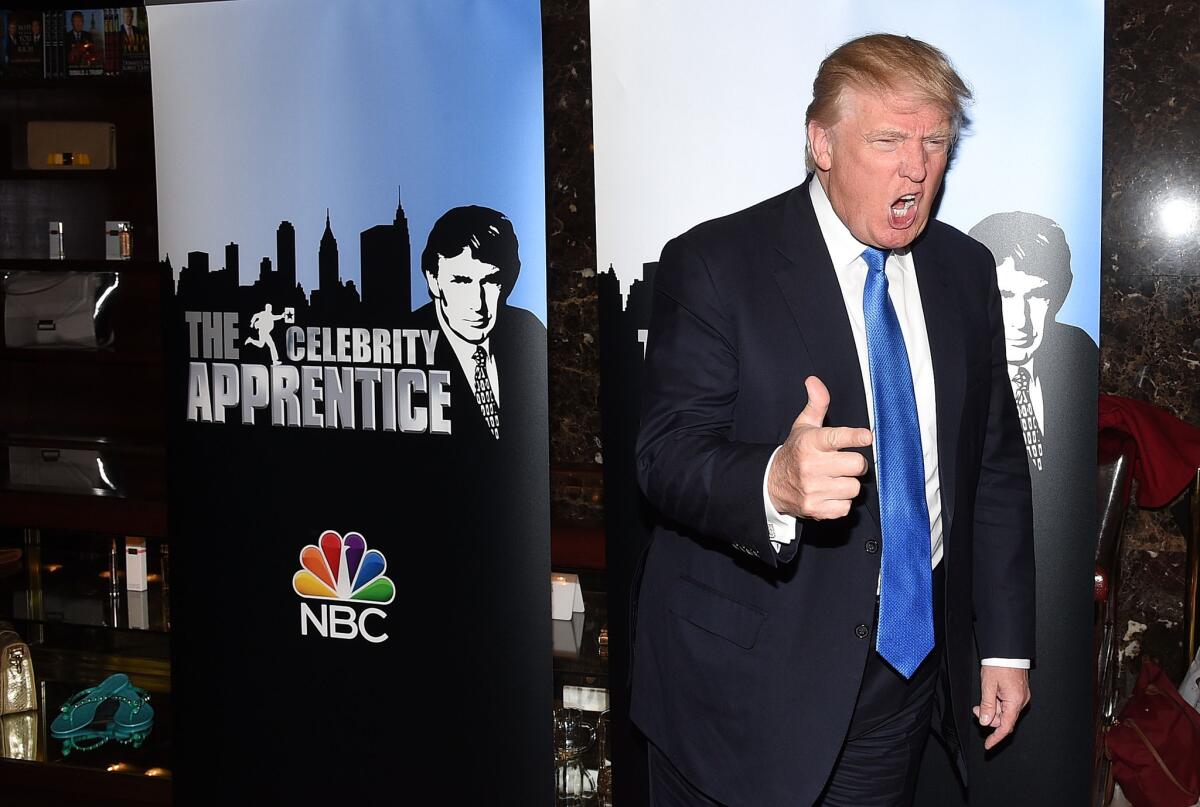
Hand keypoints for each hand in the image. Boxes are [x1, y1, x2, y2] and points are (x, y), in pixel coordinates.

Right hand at [767, 376, 872, 519]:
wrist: (770, 483)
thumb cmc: (795, 452)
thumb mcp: (803, 426)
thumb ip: (816, 404)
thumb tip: (814, 381)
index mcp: (810, 442)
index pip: (837, 438)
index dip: (855, 437)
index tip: (866, 436)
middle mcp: (811, 466)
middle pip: (856, 465)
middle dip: (855, 464)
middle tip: (844, 463)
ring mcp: (813, 489)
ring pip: (853, 487)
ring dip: (848, 484)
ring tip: (834, 479)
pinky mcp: (815, 508)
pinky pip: (845, 507)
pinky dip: (841, 502)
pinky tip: (829, 494)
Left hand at [973, 665, 1030, 749]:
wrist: (1007, 651)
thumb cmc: (999, 665)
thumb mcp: (988, 686)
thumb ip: (987, 706)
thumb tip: (985, 722)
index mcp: (1015, 701)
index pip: (1006, 727)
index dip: (996, 738)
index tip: (988, 745)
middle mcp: (1021, 701)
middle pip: (1004, 719)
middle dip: (989, 718)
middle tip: (977, 709)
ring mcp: (1021, 697)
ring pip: (1005, 712)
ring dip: (992, 709)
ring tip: (982, 700)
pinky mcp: (1018, 692)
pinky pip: (1007, 704)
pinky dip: (997, 704)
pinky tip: (990, 696)